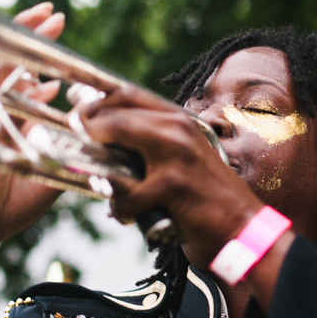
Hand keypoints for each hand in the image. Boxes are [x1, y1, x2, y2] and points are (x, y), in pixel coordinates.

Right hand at [0, 2, 66, 317]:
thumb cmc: (9, 203)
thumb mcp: (52, 174)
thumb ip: (73, 155)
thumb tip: (105, 143)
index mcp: (14, 118)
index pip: (25, 72)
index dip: (38, 49)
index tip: (55, 26)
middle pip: (12, 63)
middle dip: (30, 36)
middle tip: (52, 13)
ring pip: (3, 79)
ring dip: (26, 52)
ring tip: (41, 27)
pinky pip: (4, 117)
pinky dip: (22, 101)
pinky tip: (41, 87)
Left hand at [77, 84, 262, 267]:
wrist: (242, 225)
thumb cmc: (207, 195)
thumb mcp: (183, 157)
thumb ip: (151, 143)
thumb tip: (104, 139)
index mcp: (179, 119)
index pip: (127, 92)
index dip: (94, 98)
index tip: (75, 107)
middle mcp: (177, 128)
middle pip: (115, 112)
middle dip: (86, 127)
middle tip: (74, 144)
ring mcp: (175, 153)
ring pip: (115, 140)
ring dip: (100, 167)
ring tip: (101, 185)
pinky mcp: (172, 183)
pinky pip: (125, 191)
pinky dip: (120, 207)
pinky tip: (128, 216)